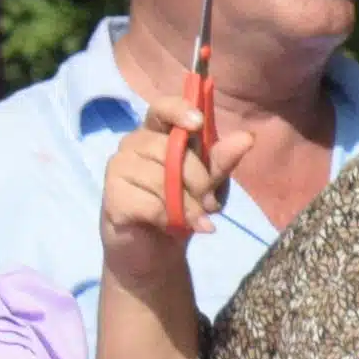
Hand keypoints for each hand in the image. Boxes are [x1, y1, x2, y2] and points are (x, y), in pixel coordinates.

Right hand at [99, 101, 237, 291]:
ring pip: (160, 179)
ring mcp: (118, 169)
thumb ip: (222, 161)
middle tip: (211, 203)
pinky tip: (176, 226)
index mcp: (157, 132)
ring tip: (196, 219)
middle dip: (198, 179)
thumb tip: (246, 138)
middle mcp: (133, 144)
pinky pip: (148, 203)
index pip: (162, 108)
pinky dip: (169, 218)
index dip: (178, 111)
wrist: (155, 250)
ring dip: (187, 204)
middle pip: (169, 149)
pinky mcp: (112, 197)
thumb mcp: (210, 182)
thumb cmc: (182, 206)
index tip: (197, 124)